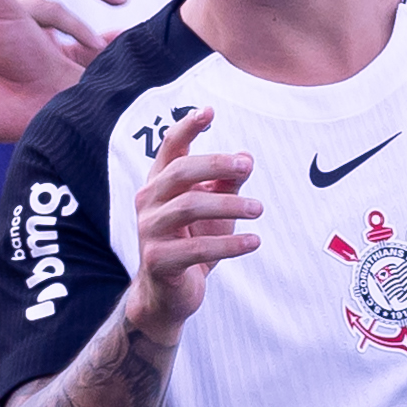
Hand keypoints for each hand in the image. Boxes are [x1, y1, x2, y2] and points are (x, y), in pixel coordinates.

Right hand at [125, 109, 259, 343]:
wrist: (169, 295)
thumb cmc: (193, 244)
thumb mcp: (215, 211)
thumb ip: (226, 184)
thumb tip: (245, 158)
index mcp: (159, 184)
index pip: (169, 148)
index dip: (186, 127)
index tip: (209, 111)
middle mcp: (148, 202)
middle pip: (180, 172)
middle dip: (215, 164)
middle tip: (247, 167)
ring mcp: (149, 231)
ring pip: (189, 206)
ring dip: (229, 205)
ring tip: (258, 210)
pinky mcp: (159, 260)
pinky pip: (197, 248)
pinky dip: (229, 244)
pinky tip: (254, 242)